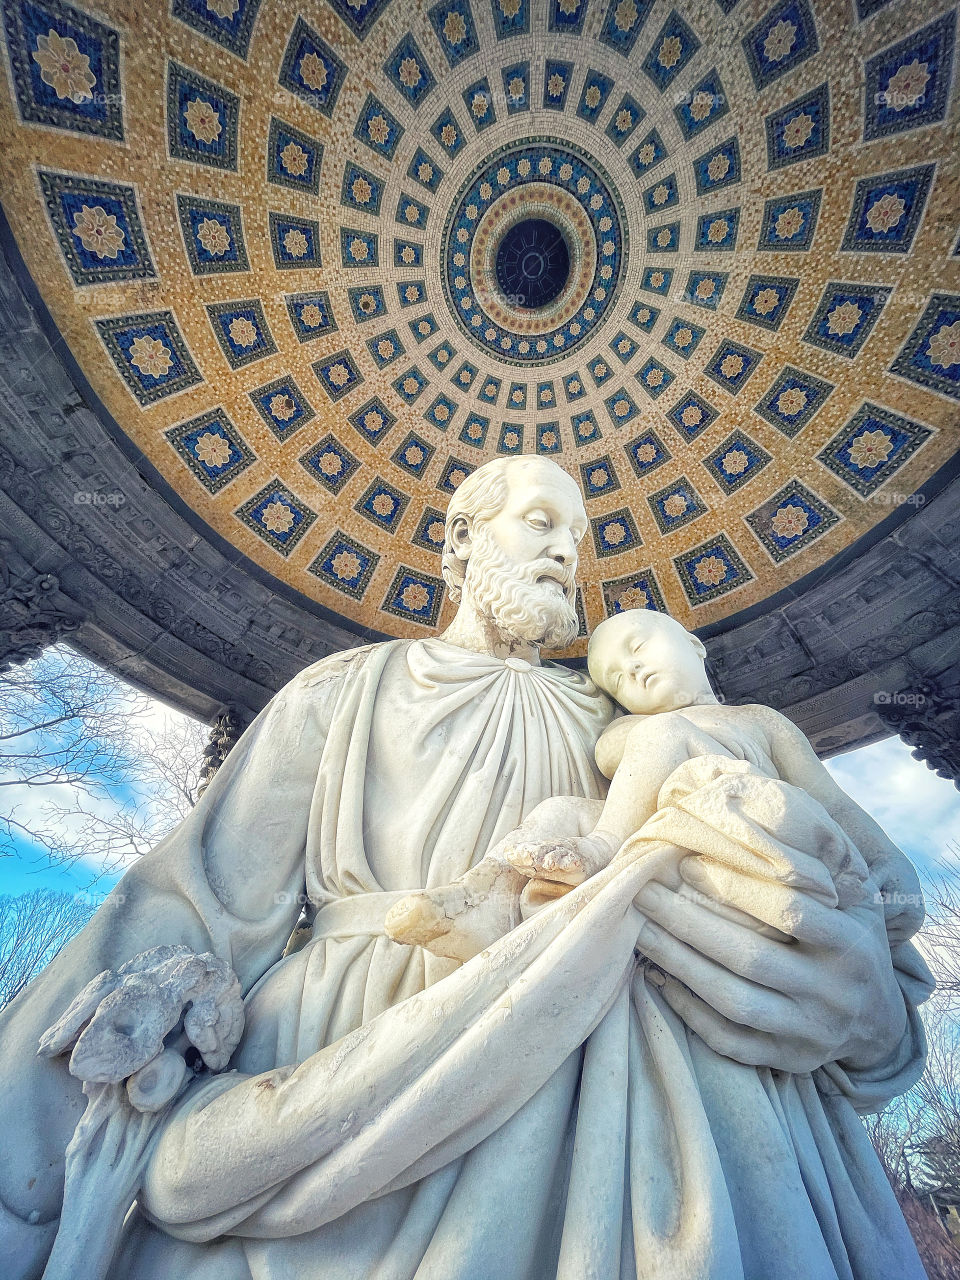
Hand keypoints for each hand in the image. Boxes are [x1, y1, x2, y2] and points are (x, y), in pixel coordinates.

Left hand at [633, 859, 905, 1074]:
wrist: (881, 1026)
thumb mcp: (857, 905)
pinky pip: (729, 1040)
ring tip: (642, 932)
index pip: (789, 912)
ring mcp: (809, 1031)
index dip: (737, 887)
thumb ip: (823, 871)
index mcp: (851, 945)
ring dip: (680, 966)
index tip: (688, 865)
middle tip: (645, 894)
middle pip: (750, 958)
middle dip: (689, 924)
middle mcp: (832, 992)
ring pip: (733, 1001)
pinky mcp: (788, 1060)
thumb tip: (768, 824)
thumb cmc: (853, 944)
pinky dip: (689, 1012)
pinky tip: (658, 980)